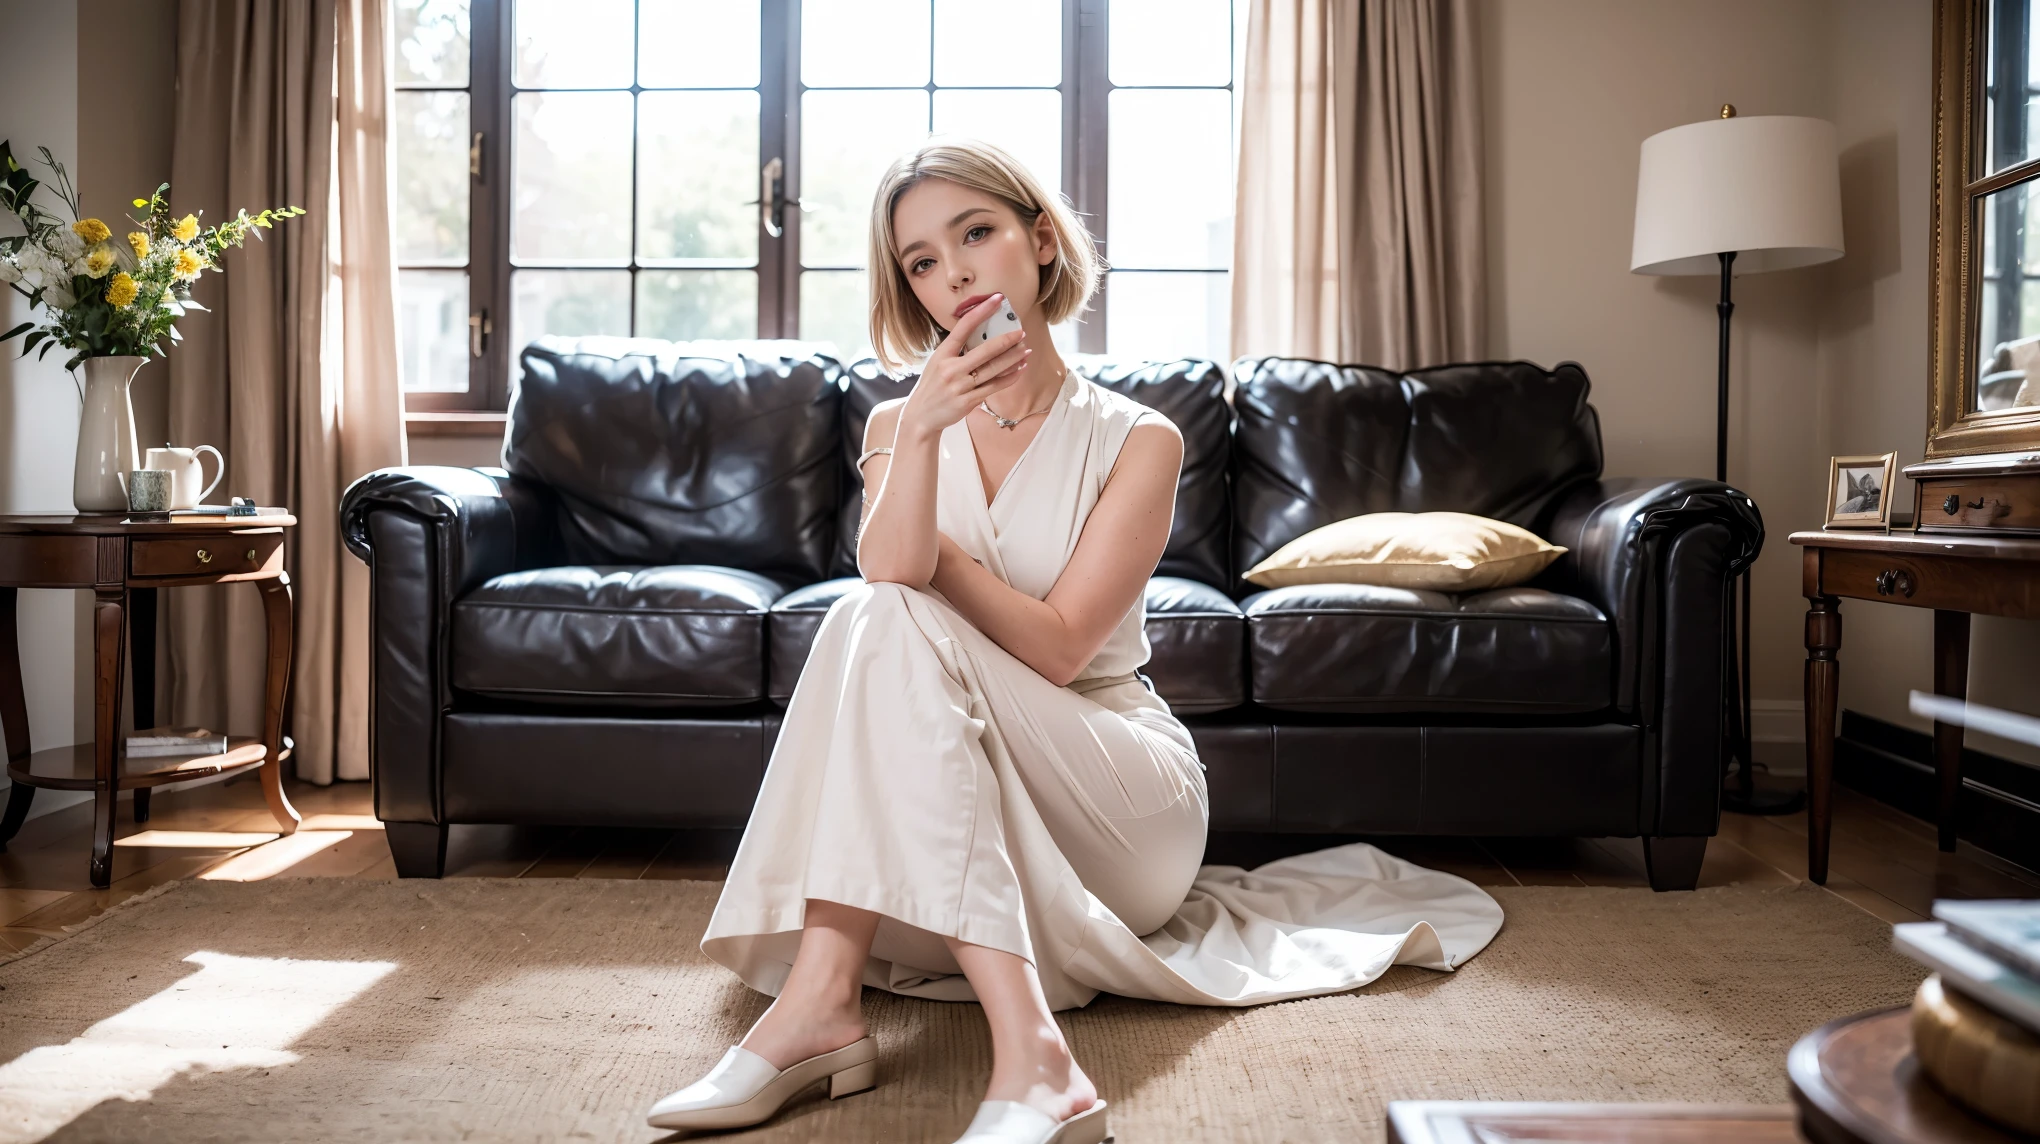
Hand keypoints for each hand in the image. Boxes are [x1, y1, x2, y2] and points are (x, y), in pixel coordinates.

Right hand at [896, 293, 1030, 442]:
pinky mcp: (969, 401)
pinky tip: (1019, 370)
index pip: (964, 326)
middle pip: (985, 350)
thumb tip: (980, 336)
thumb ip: (956, 351)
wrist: (921, 416)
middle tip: (1021, 332)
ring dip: (1013, 358)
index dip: (982, 311)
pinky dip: (1010, 378)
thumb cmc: (932, 386)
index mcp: (942, 354)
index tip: (996, 299)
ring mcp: (960, 386)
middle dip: (1007, 340)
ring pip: (994, 369)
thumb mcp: (937, 363)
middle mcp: (951, 368)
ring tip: (1026, 350)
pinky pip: (994, 386)